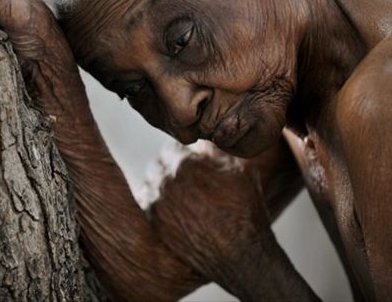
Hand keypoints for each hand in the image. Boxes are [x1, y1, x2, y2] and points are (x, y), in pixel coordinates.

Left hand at [149, 143, 273, 295]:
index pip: (174, 147)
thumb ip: (216, 149)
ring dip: (162, 184)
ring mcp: (156, 202)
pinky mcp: (152, 221)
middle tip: (188, 180)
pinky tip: (173, 209)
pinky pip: (147, 201)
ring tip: (181, 196)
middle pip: (161, 163)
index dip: (186, 155)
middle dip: (173, 168)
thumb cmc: (244, 213)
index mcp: (186, 162)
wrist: (238, 255)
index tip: (192, 163)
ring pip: (152, 181)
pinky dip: (156, 202)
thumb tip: (205, 136)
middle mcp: (166, 179)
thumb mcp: (238, 170)